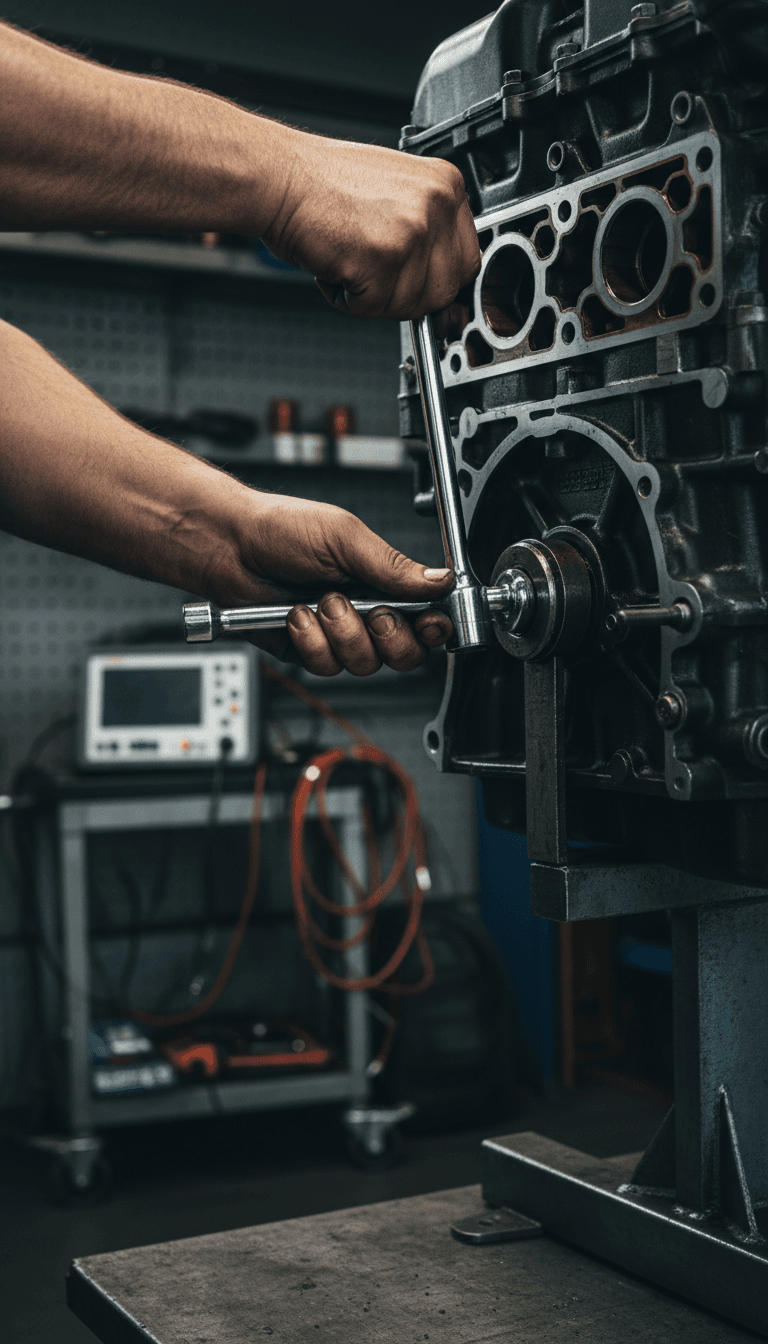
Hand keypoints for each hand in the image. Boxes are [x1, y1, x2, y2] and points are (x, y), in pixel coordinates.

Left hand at [208, 492, 454, 674]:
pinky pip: (326, 666)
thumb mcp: (345, 539)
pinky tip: (296, 617)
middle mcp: (364, 611)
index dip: (433, 627)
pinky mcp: (308, 651)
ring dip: (342, 633)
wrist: (228, 546)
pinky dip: (310, 641)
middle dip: (388, 637)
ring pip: (365, 664)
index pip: (426, 617)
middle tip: (370, 612)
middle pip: (404, 654)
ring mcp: (336, 635)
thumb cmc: (281, 530)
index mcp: (381, 581)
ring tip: (319, 603)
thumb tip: (441, 580)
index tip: (429, 622)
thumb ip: (394, 567)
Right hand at [262, 133, 480, 319]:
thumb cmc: (322, 184)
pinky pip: (373, 309)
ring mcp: (411, 233)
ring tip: (349, 260)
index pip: (466, 259)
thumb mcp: (396, 191)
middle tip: (376, 277)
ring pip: (409, 305)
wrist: (278, 177)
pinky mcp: (382, 260)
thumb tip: (441, 272)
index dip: (435, 279)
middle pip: (445, 290)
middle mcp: (435, 206)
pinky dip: (347, 300)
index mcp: (446, 186)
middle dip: (408, 296)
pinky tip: (335, 266)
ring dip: (374, 298)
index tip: (413, 281)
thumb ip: (427, 226)